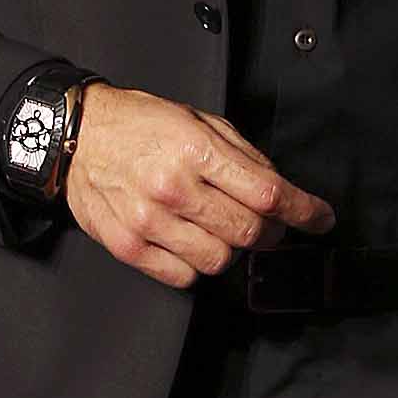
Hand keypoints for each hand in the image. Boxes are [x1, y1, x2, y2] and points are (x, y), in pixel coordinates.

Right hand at [63, 86, 333, 288]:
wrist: (77, 137)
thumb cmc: (140, 126)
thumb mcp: (198, 121)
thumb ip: (243, 156)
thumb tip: (280, 191)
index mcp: (196, 149)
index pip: (268, 193)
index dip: (304, 212)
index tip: (320, 219)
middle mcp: (173, 187)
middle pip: (249, 233)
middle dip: (272, 233)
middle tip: (268, 225)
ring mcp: (149, 221)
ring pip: (220, 261)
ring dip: (232, 250)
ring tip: (219, 229)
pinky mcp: (129, 246)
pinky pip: (184, 276)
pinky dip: (196, 265)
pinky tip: (190, 241)